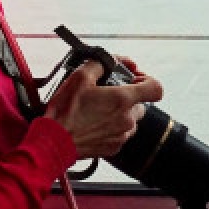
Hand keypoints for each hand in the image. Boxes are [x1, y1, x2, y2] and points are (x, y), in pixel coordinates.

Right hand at [43, 58, 163, 157]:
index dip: (147, 80)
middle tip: (107, 93)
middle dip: (127, 96)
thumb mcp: (80, 77)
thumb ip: (101, 63)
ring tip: (97, 109)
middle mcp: (128, 119)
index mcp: (123, 100)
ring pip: (130, 119)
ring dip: (120, 112)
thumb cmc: (65, 111)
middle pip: (140, 103)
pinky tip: (94, 123)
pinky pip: (120, 133)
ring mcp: (122, 135)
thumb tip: (113, 60)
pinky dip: (112, 126)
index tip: (134, 79)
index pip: (156, 88)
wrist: (52, 143)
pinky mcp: (114, 148)